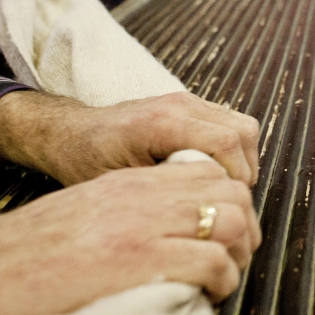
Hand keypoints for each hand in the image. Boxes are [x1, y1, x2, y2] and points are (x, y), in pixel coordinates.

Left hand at [0, 91, 260, 186]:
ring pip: (242, 125)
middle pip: (242, 131)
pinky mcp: (189, 105)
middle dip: (245, 170)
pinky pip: (230, 123)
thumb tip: (201, 213)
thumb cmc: (86, 161)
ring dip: (243, 159)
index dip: (237, 177)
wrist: (69, 132)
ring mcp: (186, 100)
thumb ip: (161, 192)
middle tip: (227, 201)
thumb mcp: (119, 185)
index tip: (224, 206)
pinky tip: (213, 174)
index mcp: (162, 123)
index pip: (227, 142)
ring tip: (222, 189)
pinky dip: (233, 150)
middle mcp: (180, 104)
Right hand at [0, 161, 262, 314]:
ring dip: (238, 257)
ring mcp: (143, 225)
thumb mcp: (82, 214)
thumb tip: (163, 237)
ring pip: (230, 222)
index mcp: (127, 182)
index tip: (220, 236)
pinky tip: (206, 298)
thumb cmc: (22, 256)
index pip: (206, 172)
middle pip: (230, 192)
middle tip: (232, 261)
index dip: (225, 203)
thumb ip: (126, 214)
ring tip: (222, 283)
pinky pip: (212, 263)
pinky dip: (222, 283)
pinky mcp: (141, 261)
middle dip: (244, 229)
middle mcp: (141, 195)